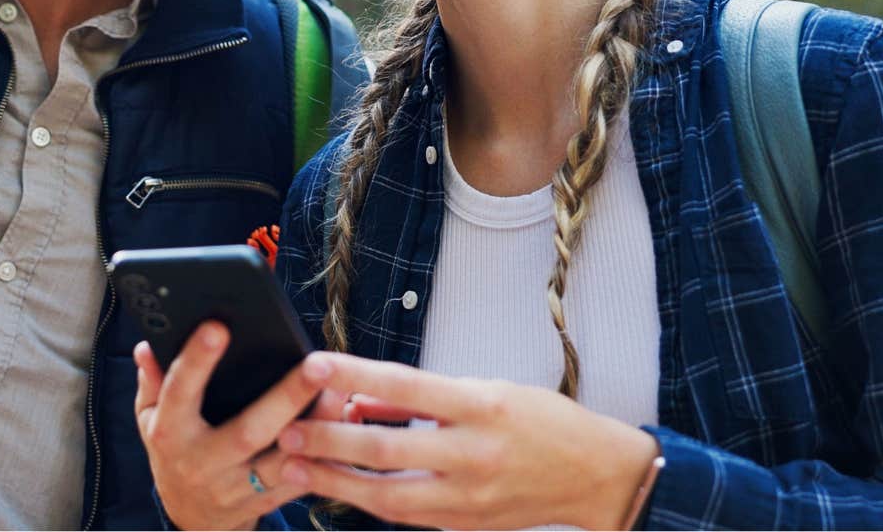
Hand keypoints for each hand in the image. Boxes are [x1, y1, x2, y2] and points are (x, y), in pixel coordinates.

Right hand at [133, 323, 348, 529]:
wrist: (190, 520)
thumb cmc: (174, 454)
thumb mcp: (151, 420)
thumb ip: (153, 383)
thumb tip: (146, 346)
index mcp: (170, 434)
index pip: (179, 393)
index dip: (197, 361)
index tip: (218, 327)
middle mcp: (203, 463)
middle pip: (248, 431)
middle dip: (285, 397)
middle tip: (315, 364)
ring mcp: (236, 488)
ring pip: (283, 461)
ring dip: (317, 428)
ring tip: (342, 391)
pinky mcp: (264, 503)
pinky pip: (300, 481)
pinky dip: (326, 456)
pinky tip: (346, 425)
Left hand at [273, 355, 661, 529]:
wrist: (598, 476)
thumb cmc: (545, 423)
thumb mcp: (487, 387)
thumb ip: (423, 395)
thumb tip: (364, 396)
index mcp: (481, 406)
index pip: (404, 386)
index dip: (354, 375)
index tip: (312, 366)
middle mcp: (474, 454)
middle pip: (386, 451)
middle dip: (328, 443)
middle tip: (285, 433)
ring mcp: (469, 496)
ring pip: (387, 495)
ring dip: (335, 482)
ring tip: (293, 468)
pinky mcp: (465, 524)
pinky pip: (406, 515)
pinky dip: (367, 500)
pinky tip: (338, 488)